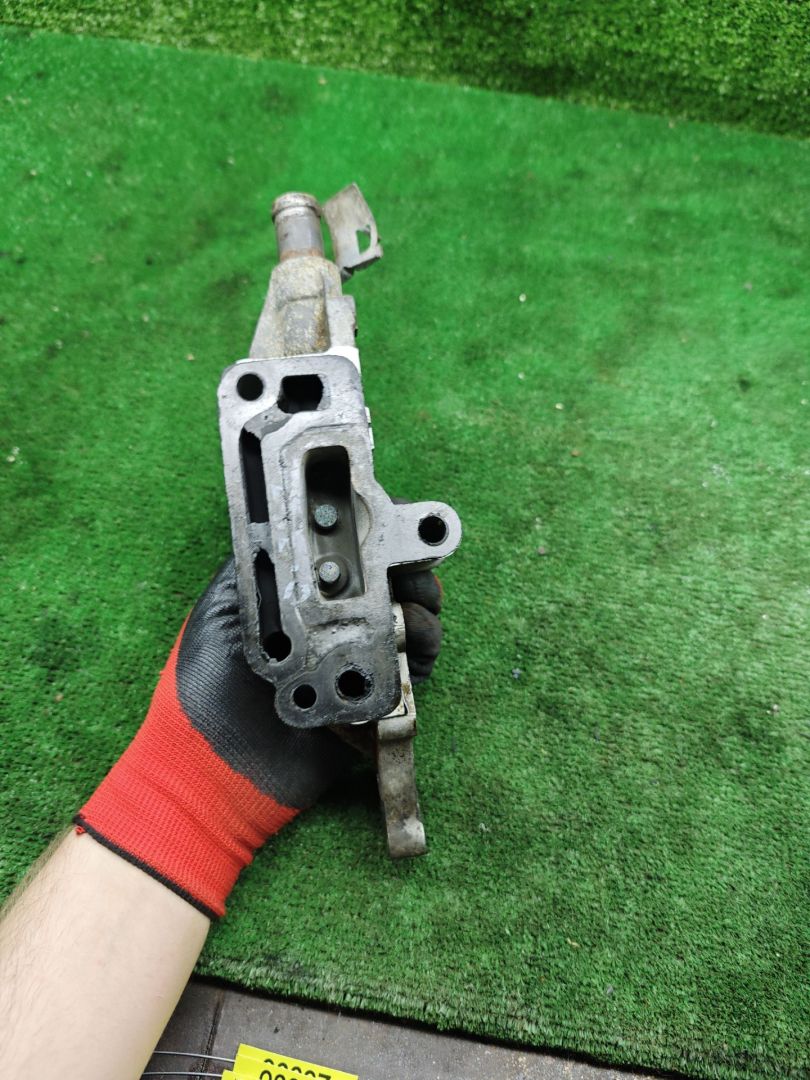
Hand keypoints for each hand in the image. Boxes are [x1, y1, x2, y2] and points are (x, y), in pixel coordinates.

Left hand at [76, 557, 443, 916]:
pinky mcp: (373, 704)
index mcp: (297, 598)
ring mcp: (355, 664)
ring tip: (414, 609)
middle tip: (412, 571)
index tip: (390, 528)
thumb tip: (298, 524)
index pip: (348, 555)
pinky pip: (412, 675)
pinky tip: (414, 644)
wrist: (211, 770)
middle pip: (390, 585)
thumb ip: (255, 567)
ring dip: (422, 610)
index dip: (375, 536)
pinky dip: (421, 654)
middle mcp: (332, 626)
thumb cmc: (202, 688)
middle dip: (409, 570)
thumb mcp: (220, 612)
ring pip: (409, 625)